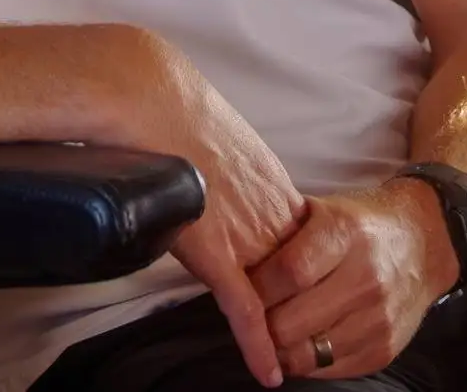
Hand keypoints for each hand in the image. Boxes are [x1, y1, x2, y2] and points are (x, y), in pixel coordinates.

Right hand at [113, 31, 307, 386]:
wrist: (154, 101)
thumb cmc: (177, 112)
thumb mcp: (225, 145)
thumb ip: (233, 177)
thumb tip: (220, 188)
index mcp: (275, 190)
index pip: (304, 249)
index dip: (308, 281)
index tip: (312, 302)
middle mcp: (271, 217)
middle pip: (300, 280)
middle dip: (305, 316)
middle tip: (307, 347)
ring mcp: (247, 236)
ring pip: (277, 300)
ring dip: (284, 335)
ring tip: (293, 364)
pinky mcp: (217, 252)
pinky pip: (243, 309)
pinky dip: (257, 344)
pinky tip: (267, 372)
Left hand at [249, 180, 453, 379]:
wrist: (423, 244)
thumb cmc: (360, 224)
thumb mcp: (323, 210)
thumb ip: (282, 231)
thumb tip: (233, 257)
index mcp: (346, 234)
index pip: (288, 273)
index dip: (255, 288)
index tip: (240, 289)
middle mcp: (366, 278)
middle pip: (292, 322)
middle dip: (260, 324)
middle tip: (249, 316)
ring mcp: (378, 318)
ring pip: (306, 354)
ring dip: (278, 348)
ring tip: (269, 332)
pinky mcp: (384, 349)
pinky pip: (328, 370)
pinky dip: (305, 362)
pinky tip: (297, 343)